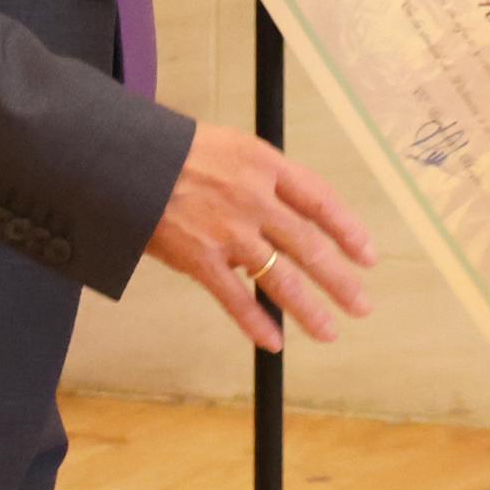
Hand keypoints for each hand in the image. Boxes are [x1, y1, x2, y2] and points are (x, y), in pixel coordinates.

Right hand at [143, 124, 379, 349]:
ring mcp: (228, 231)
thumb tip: (284, 218)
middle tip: (361, 306)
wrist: (123, 159)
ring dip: (308, 309)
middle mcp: (253, 198)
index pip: (320, 200)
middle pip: (308, 245)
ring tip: (328, 332)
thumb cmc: (175, 151)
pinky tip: (273, 342)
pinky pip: (235, 298)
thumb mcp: (228, 147)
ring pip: (279, 278)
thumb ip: (260, 179)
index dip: (347, 230)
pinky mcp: (200, 258)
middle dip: (338, 280)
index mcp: (264, 164)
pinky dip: (256, 323)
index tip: (367, 255)